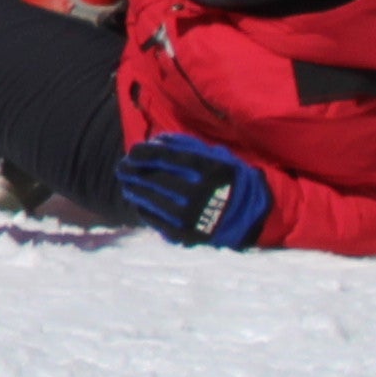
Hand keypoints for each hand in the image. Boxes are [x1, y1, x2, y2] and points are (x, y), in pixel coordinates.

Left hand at [114, 135, 272, 249]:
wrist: (253, 215)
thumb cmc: (228, 179)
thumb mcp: (216, 156)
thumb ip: (185, 146)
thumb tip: (154, 141)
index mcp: (210, 170)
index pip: (168, 158)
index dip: (145, 153)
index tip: (132, 151)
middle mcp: (202, 193)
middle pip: (155, 181)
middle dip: (133, 172)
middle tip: (122, 168)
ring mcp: (195, 217)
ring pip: (152, 202)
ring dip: (135, 191)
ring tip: (128, 185)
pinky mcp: (189, 235)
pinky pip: (157, 222)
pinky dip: (145, 211)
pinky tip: (141, 204)